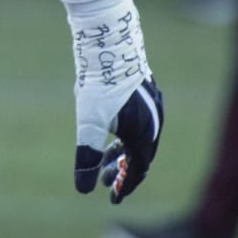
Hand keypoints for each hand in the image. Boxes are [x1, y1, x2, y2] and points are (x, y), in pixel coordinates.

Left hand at [63, 0, 161, 204]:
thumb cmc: (100, 83)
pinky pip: (137, 121)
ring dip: (122, 151)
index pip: (138, 170)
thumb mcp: (89, 122)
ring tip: (105, 158)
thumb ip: (87, 156)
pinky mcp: (143, 90)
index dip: (125, 187)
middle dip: (122, 170)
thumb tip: (83, 189)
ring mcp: (150, 104)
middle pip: (139, 155)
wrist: (110, 40)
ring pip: (138, 137)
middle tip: (105, 181)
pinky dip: (124, 133)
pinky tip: (110, 128)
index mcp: (145, 134)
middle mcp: (153, 121)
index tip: (112, 198)